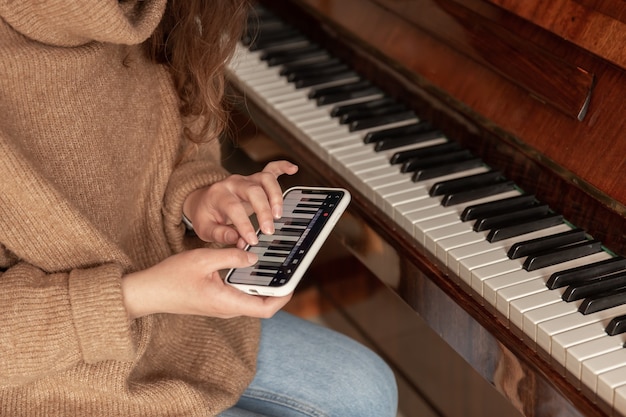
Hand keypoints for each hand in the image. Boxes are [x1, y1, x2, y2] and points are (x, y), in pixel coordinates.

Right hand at [121, 248, 292, 318]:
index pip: (265, 309)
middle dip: (276, 288)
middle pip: (261, 304)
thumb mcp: (203, 259)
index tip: (293, 281)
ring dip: (262, 284)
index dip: (283, 298)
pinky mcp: (216, 301)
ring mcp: (222, 306)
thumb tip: (254, 257)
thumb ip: (231, 257)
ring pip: (250, 298)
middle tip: (287, 267)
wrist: (148, 292)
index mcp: (226, 302)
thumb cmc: (171, 277)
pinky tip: (251, 265)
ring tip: (274, 264)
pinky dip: (248, 282)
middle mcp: (227, 308)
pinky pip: (239, 294)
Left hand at [183, 160, 298, 246]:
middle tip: (269, 230)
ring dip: (275, 196)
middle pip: (253, 191)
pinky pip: (271, 168)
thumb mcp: (204, 229)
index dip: (245, 225)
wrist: (203, 201)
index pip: (234, 207)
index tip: (252, 240)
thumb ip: (220, 234)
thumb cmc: (205, 216)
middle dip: (263, 211)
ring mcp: (246, 179)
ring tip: (279, 214)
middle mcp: (234, 183)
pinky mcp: (255, 179)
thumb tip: (238, 240)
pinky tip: (293, 169)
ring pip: (265, 179)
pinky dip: (282, 167)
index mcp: (218, 194)